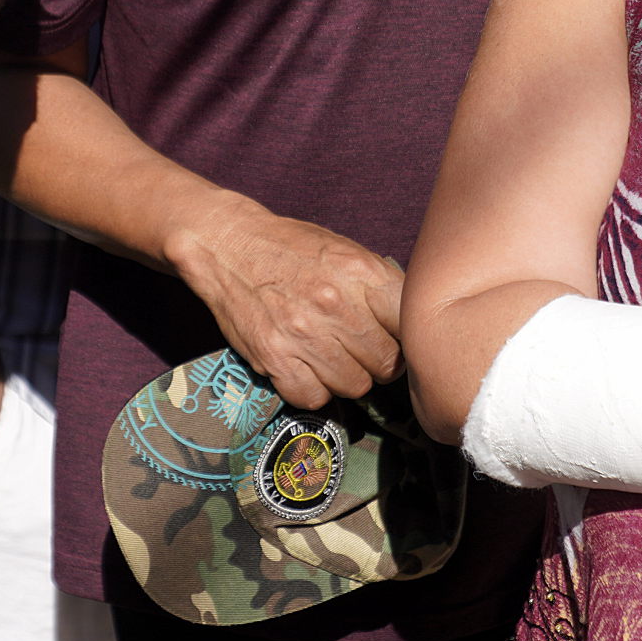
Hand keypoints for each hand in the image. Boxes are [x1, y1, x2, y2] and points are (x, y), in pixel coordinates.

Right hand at [169, 197, 403, 409]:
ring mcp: (303, 334)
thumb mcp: (345, 251)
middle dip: (378, 361)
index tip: (395, 338)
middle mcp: (335, 304)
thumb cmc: (291, 248)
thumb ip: (380, 287)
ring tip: (330, 355)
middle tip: (360, 350)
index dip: (407, 338)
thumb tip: (413, 326)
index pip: (411, 326)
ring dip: (346, 376)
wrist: (228, 243)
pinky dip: (313, 388)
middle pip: (386, 364)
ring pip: (354, 386)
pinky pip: (314, 397)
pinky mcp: (273, 358)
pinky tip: (306, 367)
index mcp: (360, 272)